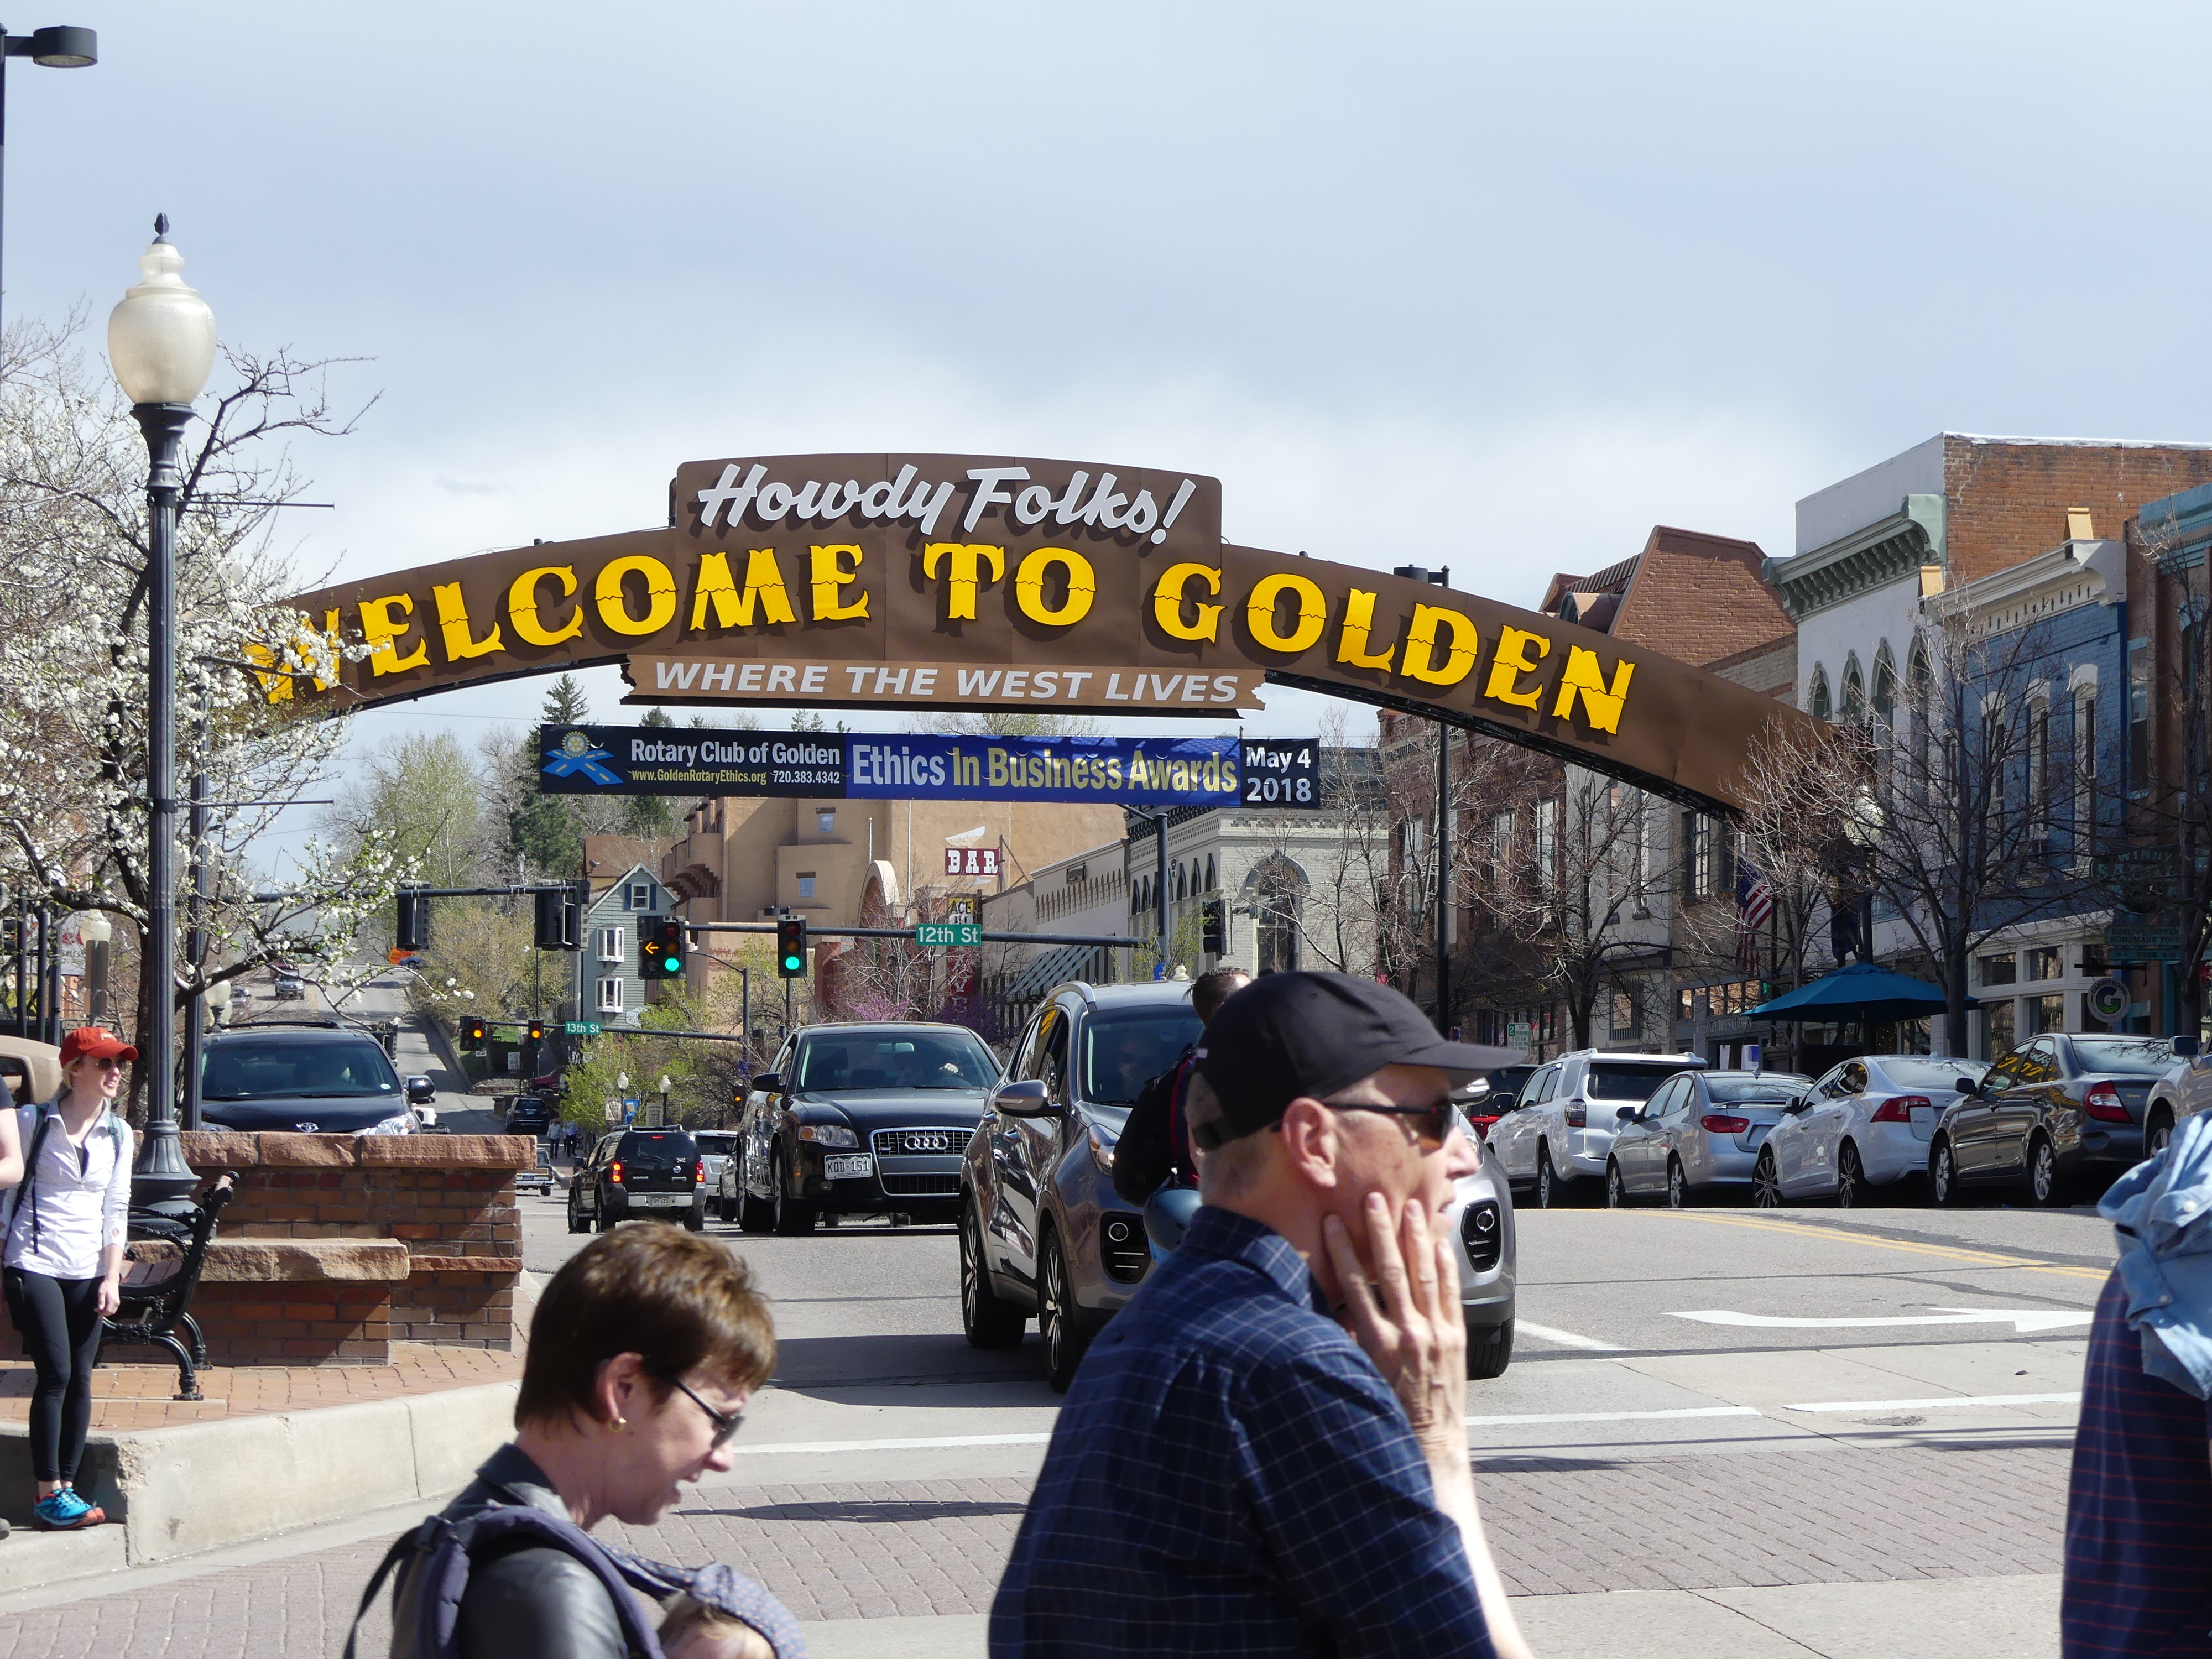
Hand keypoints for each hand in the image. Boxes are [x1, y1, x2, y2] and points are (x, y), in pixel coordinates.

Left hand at [96, 1275, 120, 1317]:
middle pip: (110, 1312)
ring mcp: (117, 1302)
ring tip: (99, 1308)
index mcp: (112, 1301)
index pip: (108, 1311)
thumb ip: (101, 1301)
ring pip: (112, 1311)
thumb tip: (100, 1309)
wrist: (112, 1281)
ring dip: (106, 1312)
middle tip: (97, 1310)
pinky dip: (108, 1310)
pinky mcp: (117, 1301)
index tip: (96, 1311)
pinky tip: (103, 1306)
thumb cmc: (105, 1286)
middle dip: (103, 1313)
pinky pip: (113, 1309)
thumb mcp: (101, 1293)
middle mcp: (116, 1303)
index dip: (102, 1313)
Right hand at [1322, 1193, 1465, 1442]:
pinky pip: (1451, 1295)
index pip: (1355, 1286)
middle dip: (1380, 1232)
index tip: (1334, 1223)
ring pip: (1423, 1276)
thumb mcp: (1361, 1375)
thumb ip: (1351, 1338)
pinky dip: (1447, 1267)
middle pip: (1390, 1271)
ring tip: (1410, 1209)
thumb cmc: (1390, 1412)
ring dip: (1414, 1239)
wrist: (1431, 1442)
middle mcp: (1407, 1334)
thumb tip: (1337, 1306)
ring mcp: (1435, 1334)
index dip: (1343, 1251)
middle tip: (1374, 1199)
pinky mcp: (1457, 1338)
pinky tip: (1441, 1244)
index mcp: (1377, 1344)